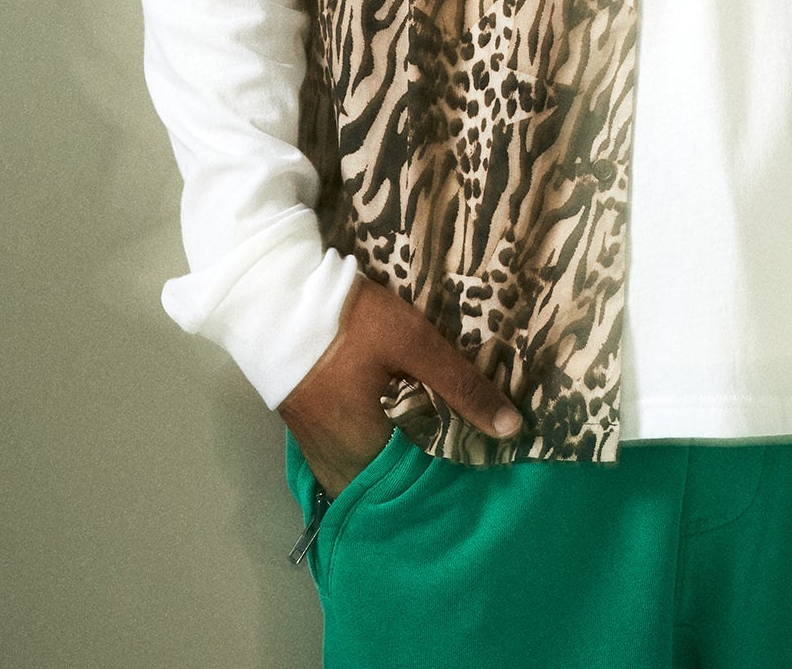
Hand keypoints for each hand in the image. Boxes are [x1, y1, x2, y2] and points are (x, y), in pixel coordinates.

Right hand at [278, 273, 523, 495]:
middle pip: (392, 493)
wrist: (278, 298)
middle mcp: (338, 466)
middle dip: (427, 482)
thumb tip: (512, 429)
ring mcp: (319, 454)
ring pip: (370, 482)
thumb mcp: (414, 344)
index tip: (483, 469)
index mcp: (365, 451)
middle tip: (466, 463)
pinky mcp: (312, 438)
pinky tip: (400, 439)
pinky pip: (352, 466)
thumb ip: (461, 385)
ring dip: (401, 472)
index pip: (420, 490)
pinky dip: (378, 460)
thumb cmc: (350, 323)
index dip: (454, 481)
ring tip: (438, 452)